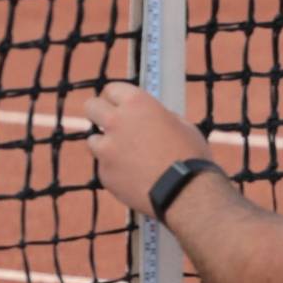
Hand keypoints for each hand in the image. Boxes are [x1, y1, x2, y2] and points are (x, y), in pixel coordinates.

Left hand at [77, 82, 212, 213]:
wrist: (186, 193)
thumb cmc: (190, 157)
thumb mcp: (182, 125)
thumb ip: (160, 117)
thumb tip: (155, 117)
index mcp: (138, 103)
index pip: (112, 89)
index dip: (115, 97)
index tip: (117, 104)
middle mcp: (116, 122)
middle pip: (91, 106)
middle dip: (98, 113)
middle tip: (109, 123)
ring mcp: (107, 149)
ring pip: (93, 140)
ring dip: (105, 145)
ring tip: (127, 156)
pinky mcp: (105, 174)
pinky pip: (104, 168)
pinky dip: (114, 171)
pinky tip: (134, 177)